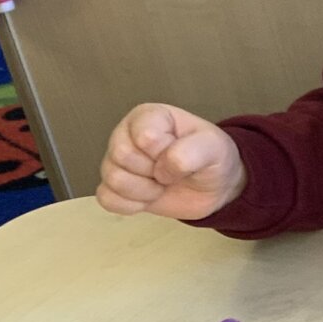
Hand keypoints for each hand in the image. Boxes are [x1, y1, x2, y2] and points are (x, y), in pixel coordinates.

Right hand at [96, 104, 246, 220]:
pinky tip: (149, 198)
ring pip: (113, 178)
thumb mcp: (214, 147)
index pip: (143, 136)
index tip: (182, 154)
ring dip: (145, 190)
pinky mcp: (114, 187)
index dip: (165, 153)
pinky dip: (132, 205)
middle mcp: (125, 135)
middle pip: (122, 156)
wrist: (215, 187)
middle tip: (173, 172)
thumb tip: (163, 168)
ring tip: (163, 184)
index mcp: (148, 116)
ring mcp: (116, 161)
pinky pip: (107, 199)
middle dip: (154, 172)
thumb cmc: (212, 158)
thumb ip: (191, 151)